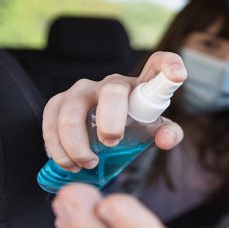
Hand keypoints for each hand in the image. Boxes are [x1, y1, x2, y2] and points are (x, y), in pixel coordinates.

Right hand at [42, 52, 186, 171]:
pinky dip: (56, 146)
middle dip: (110, 120)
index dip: (170, 65)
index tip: (178, 76)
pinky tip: (67, 162)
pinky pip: (50, 119)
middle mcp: (111, 82)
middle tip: (111, 143)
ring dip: (76, 142)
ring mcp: (83, 90)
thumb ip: (169, 133)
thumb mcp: (155, 129)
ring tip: (88, 163)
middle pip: (111, 91)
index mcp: (140, 85)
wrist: (104, 126)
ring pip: (72, 109)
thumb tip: (165, 140)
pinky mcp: (59, 102)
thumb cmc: (136, 124)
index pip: (158, 64)